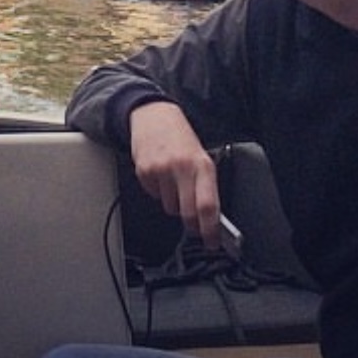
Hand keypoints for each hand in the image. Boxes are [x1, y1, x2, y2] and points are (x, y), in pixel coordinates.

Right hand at [128, 101, 220, 244]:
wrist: (153, 115)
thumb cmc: (181, 139)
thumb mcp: (201, 157)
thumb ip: (206, 186)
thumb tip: (212, 218)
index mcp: (202, 165)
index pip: (207, 206)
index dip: (210, 230)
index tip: (213, 242)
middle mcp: (182, 168)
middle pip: (187, 213)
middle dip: (192, 225)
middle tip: (195, 226)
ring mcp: (161, 171)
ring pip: (170, 208)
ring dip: (174, 205)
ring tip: (176, 184)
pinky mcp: (144, 172)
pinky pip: (154, 197)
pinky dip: (159, 193)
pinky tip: (162, 176)